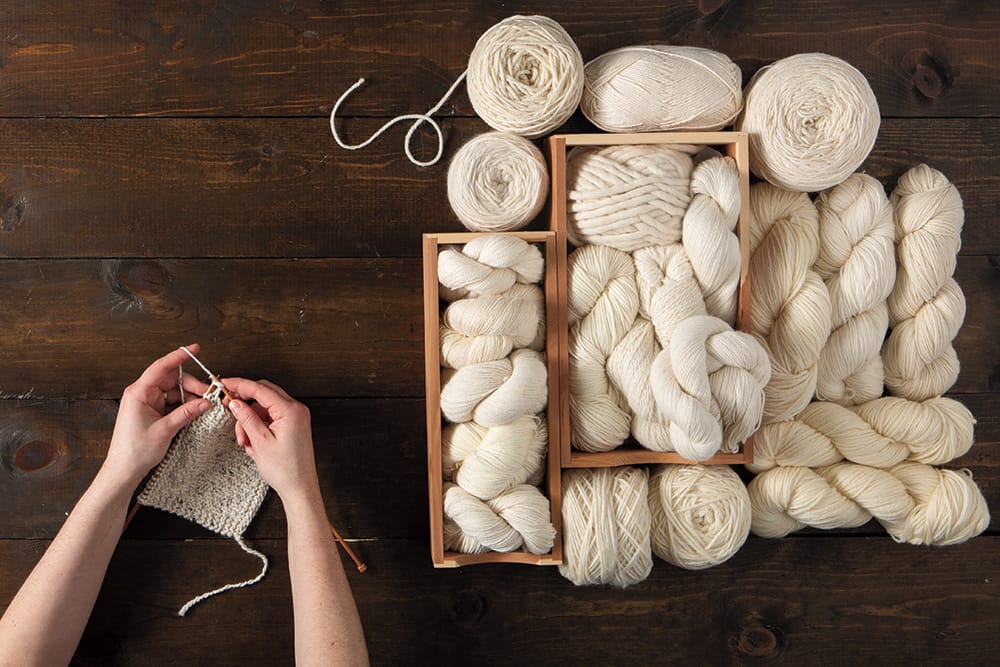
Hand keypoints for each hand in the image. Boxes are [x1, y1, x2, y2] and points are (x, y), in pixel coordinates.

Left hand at [103, 345, 210, 488]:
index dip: (179, 356)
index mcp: (139, 393)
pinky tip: (194, 412)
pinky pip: (172, 402)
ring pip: (174, 391)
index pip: (161, 367)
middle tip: (208, 395)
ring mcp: (147, 403)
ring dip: (189, 397)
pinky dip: (184, 406)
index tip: (194, 350)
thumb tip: (206, 402)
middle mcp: (142, 394)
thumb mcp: (165, 430)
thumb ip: (186, 413)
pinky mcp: (152, 412)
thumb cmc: (135, 451)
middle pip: (172, 380)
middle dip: (191, 385)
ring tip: (203, 406)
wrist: (124, 470)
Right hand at [222, 377, 320, 502]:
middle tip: (229, 409)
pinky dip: (258, 426)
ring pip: (264, 408)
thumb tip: (235, 402)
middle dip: (244, 404)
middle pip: (263, 394)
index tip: (224, 384)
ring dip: (250, 420)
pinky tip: (253, 443)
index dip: (239, 385)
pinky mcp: (292, 425)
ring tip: (244, 441)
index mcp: (290, 410)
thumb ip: (246, 418)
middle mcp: (296, 410)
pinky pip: (270, 418)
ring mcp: (296, 417)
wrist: (300, 488)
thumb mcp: (259, 442)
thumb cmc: (285, 470)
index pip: (260, 389)